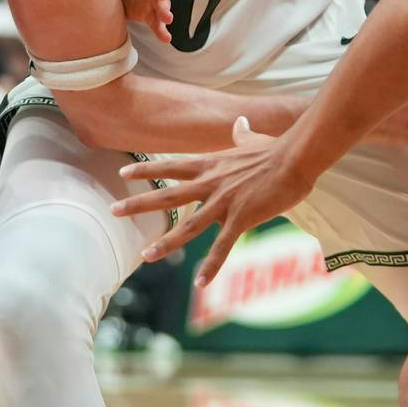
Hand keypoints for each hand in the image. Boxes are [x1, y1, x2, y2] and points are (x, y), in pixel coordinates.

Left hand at [115, 117, 315, 287]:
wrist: (294, 159)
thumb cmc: (276, 149)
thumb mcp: (252, 140)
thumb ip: (242, 134)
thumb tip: (241, 122)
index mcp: (211, 164)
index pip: (171, 167)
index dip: (147, 170)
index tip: (123, 174)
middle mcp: (211, 183)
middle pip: (168, 195)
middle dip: (139, 204)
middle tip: (113, 211)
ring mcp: (224, 202)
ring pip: (188, 226)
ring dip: (166, 243)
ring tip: (145, 256)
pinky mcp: (241, 218)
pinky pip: (222, 247)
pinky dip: (211, 266)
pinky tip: (200, 284)